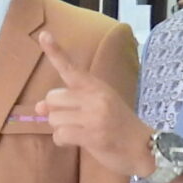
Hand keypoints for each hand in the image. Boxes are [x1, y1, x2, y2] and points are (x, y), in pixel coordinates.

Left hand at [33, 32, 152, 179]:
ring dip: (61, 128)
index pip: (71, 68)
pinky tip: (77, 142)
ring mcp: (95, 116)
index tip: (42, 35)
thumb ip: (69, 103)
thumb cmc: (117, 126)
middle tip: (74, 120)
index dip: (54, 52)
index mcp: (97, 86)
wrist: (144, 148)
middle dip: (56, 112)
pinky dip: (63, 141)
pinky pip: (60, 135)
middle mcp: (96, 97)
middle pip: (52, 98)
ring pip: (53, 118)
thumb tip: (38, 107)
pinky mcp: (93, 136)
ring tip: (81, 131)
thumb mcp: (97, 107)